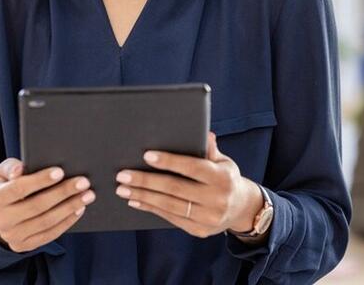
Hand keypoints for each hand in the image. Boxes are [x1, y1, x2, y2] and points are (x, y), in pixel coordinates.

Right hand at [0, 158, 94, 252]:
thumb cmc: (5, 186)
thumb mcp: (1, 173)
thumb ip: (10, 167)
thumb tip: (19, 170)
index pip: (19, 188)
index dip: (40, 180)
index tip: (60, 171)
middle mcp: (2, 220)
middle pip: (36, 206)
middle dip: (63, 193)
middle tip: (84, 182)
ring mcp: (13, 236)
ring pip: (46, 222)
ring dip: (70, 207)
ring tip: (88, 195)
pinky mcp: (24, 246)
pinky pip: (49, 235)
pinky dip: (67, 221)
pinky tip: (79, 209)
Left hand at [115, 132, 263, 238]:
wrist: (241, 209)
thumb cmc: (226, 178)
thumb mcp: (224, 162)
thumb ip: (211, 149)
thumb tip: (204, 133)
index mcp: (222, 178)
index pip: (192, 167)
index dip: (169, 161)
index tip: (147, 155)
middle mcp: (216, 199)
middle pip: (175, 188)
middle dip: (146, 180)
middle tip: (123, 175)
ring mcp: (208, 217)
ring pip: (169, 205)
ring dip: (143, 196)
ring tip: (123, 189)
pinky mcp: (199, 230)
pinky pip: (170, 218)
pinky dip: (151, 208)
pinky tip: (136, 201)